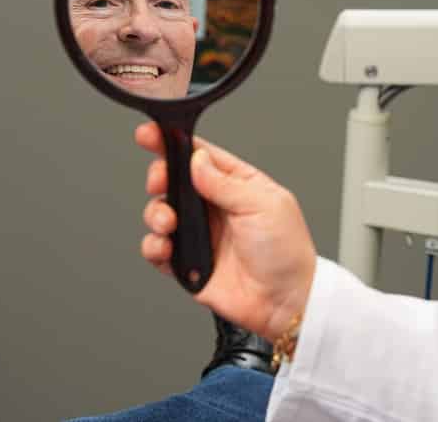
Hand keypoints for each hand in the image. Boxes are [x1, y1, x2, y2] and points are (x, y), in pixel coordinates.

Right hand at [136, 122, 316, 341]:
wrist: (285, 302)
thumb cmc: (287, 252)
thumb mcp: (263, 205)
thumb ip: (225, 182)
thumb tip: (196, 161)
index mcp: (236, 183)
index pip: (199, 155)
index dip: (172, 142)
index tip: (150, 135)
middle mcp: (214, 206)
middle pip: (173, 180)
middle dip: (160, 177)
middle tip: (160, 182)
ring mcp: (199, 233)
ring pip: (160, 212)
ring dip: (156, 213)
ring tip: (169, 223)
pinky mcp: (188, 262)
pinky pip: (157, 248)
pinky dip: (154, 246)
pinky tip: (166, 247)